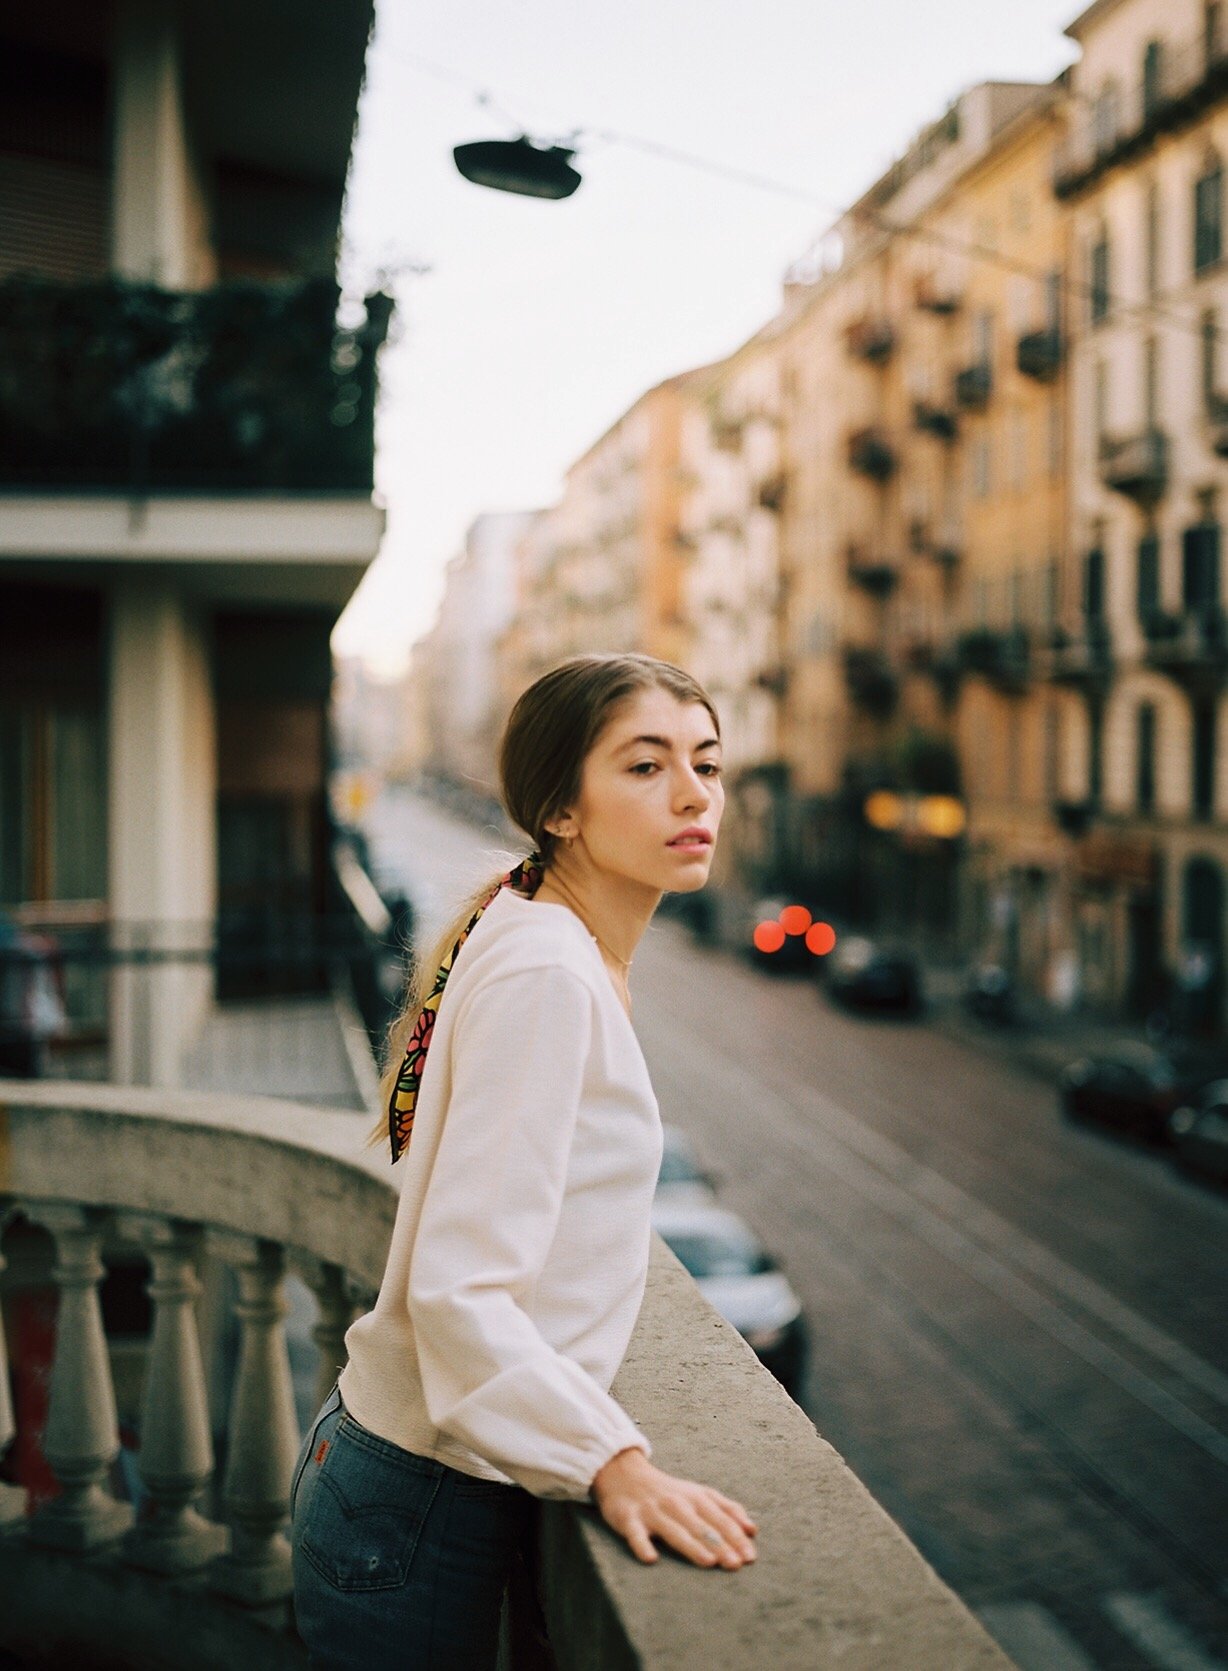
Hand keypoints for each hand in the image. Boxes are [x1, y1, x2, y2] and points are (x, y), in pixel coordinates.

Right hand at [589, 1446, 757, 1568]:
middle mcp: (676, 1503)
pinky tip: (650, 1557)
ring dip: (691, 1545)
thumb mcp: (699, 1494)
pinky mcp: (629, 1518)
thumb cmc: (669, 1491)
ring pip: (674, 1530)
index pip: (720, 1519)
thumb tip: (752, 1530)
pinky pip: (636, 1534)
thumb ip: (727, 1509)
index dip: (736, 1537)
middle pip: (701, 1526)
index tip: (749, 1557)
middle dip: (719, 1545)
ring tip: (708, 1561)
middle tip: (735, 1564)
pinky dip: (642, 1545)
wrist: (624, 1473)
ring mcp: (652, 1511)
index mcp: (695, 1497)